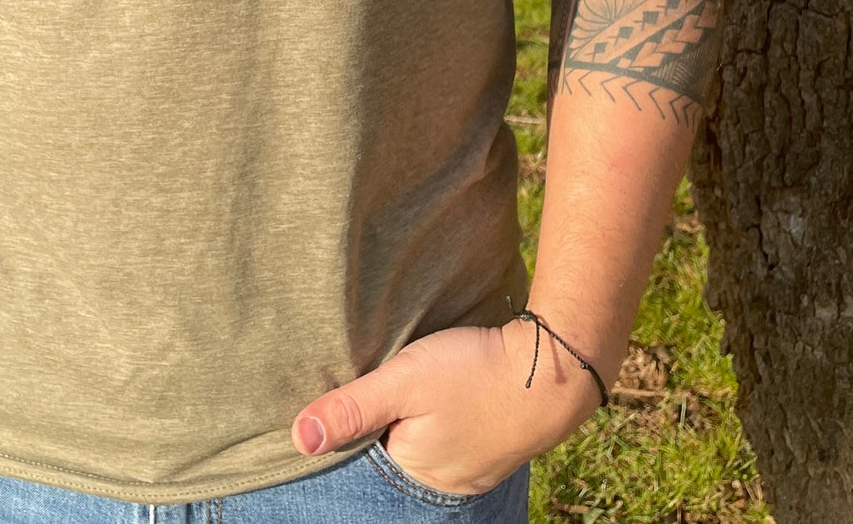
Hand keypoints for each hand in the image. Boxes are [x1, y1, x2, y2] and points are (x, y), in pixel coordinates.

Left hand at [289, 319, 607, 495]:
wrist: (554, 369)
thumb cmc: (474, 373)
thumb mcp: (405, 381)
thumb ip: (353, 408)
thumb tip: (299, 439)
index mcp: (414, 473)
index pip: (362, 458)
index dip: (349, 427)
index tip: (344, 397)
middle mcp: (442, 483)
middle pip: (392, 455)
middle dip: (379, 427)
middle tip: (380, 389)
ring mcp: (471, 468)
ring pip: (422, 446)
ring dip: (410, 423)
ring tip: (407, 393)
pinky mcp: (490, 447)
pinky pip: (450, 440)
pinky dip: (437, 422)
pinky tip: (438, 400)